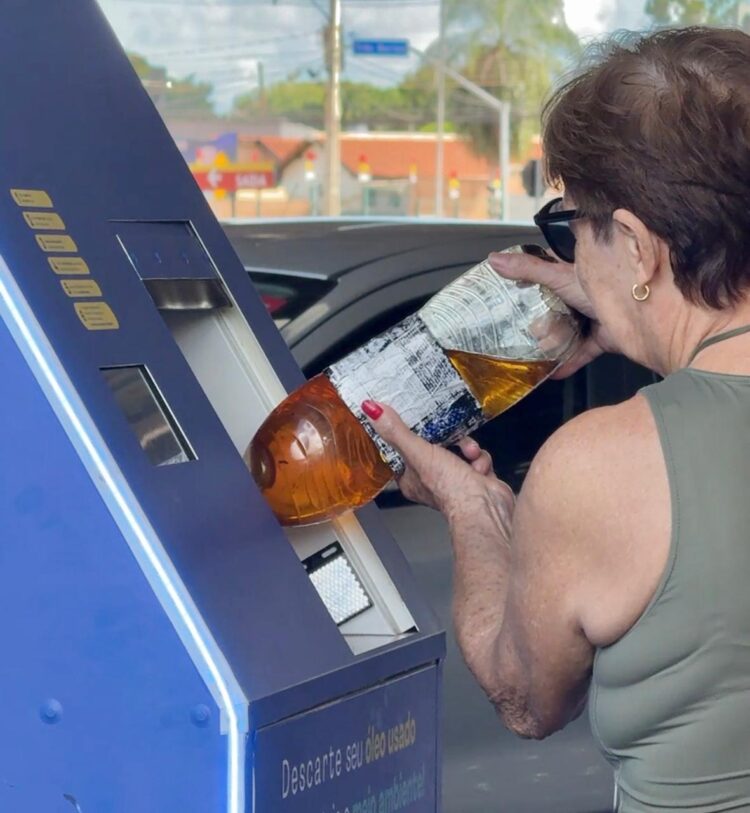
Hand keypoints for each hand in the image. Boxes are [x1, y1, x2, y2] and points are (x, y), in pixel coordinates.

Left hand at [362, 400, 512, 514]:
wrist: (486, 507)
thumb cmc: (449, 488)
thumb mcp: (417, 452)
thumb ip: (396, 431)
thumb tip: (370, 409)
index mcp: (410, 479)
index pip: (403, 451)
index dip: (409, 434)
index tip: (414, 418)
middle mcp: (431, 480)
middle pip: (435, 446)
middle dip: (448, 438)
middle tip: (450, 434)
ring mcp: (454, 480)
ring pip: (459, 449)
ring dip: (467, 448)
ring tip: (469, 453)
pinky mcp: (475, 479)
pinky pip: (476, 458)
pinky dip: (481, 459)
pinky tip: (480, 467)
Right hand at [488, 250, 617, 377]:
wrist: (645, 315)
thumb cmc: (605, 286)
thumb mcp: (560, 275)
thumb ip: (528, 268)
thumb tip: (495, 259)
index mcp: (573, 273)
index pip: (546, 272)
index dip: (526, 279)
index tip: (506, 289)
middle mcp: (582, 294)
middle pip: (553, 305)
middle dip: (537, 318)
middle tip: (514, 327)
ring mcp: (592, 316)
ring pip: (566, 330)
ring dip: (551, 342)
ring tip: (531, 352)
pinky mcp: (601, 337)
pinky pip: (582, 351)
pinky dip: (569, 362)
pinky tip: (553, 373)